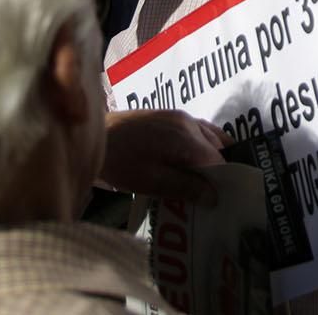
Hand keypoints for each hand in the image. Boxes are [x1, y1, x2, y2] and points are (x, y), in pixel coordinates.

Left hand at [100, 109, 229, 203]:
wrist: (94, 137)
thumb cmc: (121, 162)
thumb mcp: (152, 181)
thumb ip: (186, 187)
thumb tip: (214, 197)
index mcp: (187, 136)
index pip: (219, 160)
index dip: (223, 181)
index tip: (219, 201)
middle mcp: (188, 122)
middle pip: (217, 148)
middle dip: (218, 171)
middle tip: (211, 195)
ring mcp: (179, 116)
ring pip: (208, 139)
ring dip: (209, 159)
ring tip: (202, 183)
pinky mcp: (169, 117)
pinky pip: (196, 132)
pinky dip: (199, 148)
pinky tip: (190, 164)